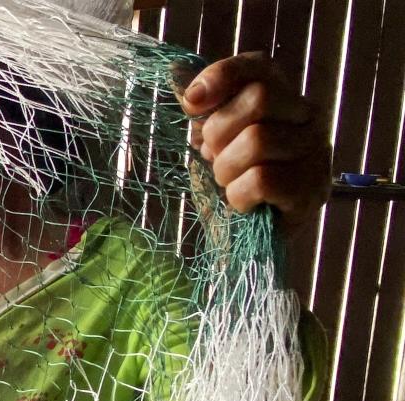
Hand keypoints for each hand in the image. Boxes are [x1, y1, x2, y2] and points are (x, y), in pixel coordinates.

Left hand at [177, 51, 331, 234]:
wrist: (245, 242)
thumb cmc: (230, 186)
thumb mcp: (210, 143)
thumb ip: (203, 112)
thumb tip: (176, 77)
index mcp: (282, 99)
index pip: (258, 66)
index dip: (221, 76)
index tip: (190, 104)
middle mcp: (307, 119)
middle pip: (260, 98)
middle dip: (220, 132)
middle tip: (214, 159)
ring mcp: (315, 153)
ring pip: (259, 139)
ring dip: (227, 169)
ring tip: (229, 184)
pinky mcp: (311, 190)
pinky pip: (262, 179)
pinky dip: (239, 196)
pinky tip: (242, 205)